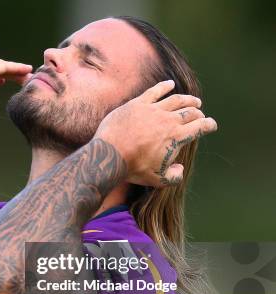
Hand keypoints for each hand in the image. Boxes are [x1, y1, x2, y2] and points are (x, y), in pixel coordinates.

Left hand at [95, 80, 217, 186]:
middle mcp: (168, 120)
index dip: (208, 125)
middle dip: (198, 113)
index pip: (199, 127)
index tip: (211, 125)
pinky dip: (164, 86)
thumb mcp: (157, 179)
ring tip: (193, 101)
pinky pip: (154, 91)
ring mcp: (153, 109)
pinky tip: (170, 84)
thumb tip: (179, 168)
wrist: (110, 154)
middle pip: (189, 112)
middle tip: (200, 114)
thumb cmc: (133, 168)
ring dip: (187, 99)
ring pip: (176, 100)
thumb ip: (173, 176)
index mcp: (177, 137)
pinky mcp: (137, 104)